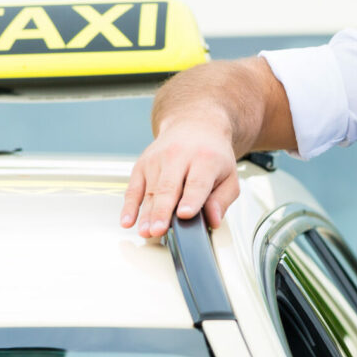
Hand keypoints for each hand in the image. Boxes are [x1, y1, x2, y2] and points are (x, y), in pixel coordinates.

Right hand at [120, 114, 239, 237]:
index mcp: (205, 159)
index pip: (197, 182)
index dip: (191, 199)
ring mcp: (157, 160)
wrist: (195, 125)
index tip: (184, 214)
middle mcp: (179, 156)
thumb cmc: (212, 154)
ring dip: (147, 214)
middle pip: (169, 187)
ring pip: (151, 191)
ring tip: (146, 232)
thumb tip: (213, 219)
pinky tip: (127, 220)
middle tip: (159, 229)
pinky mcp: (142, 165)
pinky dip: (129, 206)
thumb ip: (223, 199)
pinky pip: (133, 188)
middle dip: (163, 211)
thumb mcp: (229, 175)